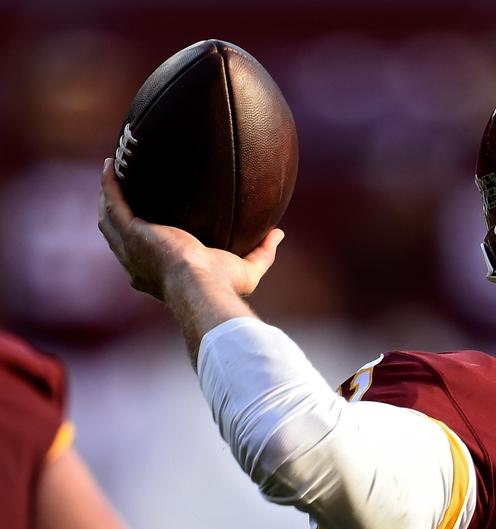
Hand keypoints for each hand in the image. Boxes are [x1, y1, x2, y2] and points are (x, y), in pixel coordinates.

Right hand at [97, 159, 282, 301]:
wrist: (202, 286)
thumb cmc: (223, 286)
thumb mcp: (248, 270)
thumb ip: (263, 252)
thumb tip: (278, 233)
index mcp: (157, 275)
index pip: (143, 256)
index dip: (140, 240)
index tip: (147, 223)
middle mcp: (138, 263)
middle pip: (119, 236)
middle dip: (117, 214)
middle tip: (122, 192)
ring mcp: (131, 247)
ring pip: (110, 218)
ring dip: (108, 196)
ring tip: (112, 173)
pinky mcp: (132, 231)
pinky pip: (115, 203)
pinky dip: (110, 185)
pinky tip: (111, 166)